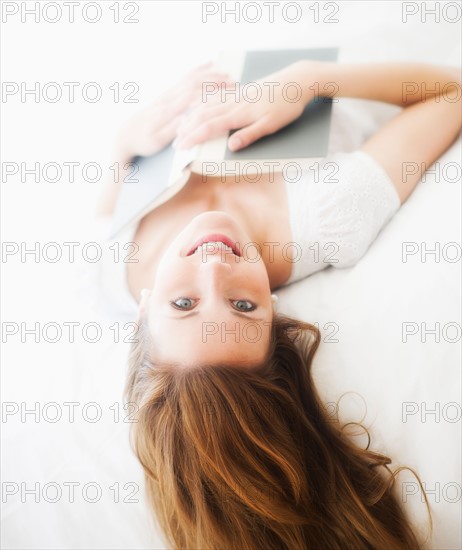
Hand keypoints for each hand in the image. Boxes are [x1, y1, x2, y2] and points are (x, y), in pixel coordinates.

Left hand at [115, 61, 234, 158]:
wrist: (127, 134)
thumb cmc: (143, 142)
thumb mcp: (155, 141)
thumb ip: (170, 130)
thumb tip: (185, 120)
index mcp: (167, 110)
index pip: (191, 95)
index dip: (210, 91)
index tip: (227, 91)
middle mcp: (168, 98)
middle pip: (193, 82)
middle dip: (214, 81)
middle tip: (233, 83)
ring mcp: (168, 94)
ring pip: (191, 77)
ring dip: (210, 75)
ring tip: (228, 76)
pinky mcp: (168, 94)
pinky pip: (185, 77)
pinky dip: (199, 69)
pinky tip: (210, 65)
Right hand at [173, 60, 317, 151]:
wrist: (297, 80)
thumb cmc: (287, 105)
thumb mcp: (272, 125)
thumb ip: (251, 135)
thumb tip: (232, 146)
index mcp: (240, 114)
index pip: (210, 127)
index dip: (194, 137)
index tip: (182, 146)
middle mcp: (234, 103)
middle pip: (204, 116)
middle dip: (188, 129)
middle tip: (176, 141)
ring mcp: (237, 95)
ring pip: (207, 105)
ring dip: (192, 116)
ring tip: (182, 126)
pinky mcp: (241, 91)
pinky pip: (216, 96)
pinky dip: (203, 102)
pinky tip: (198, 105)